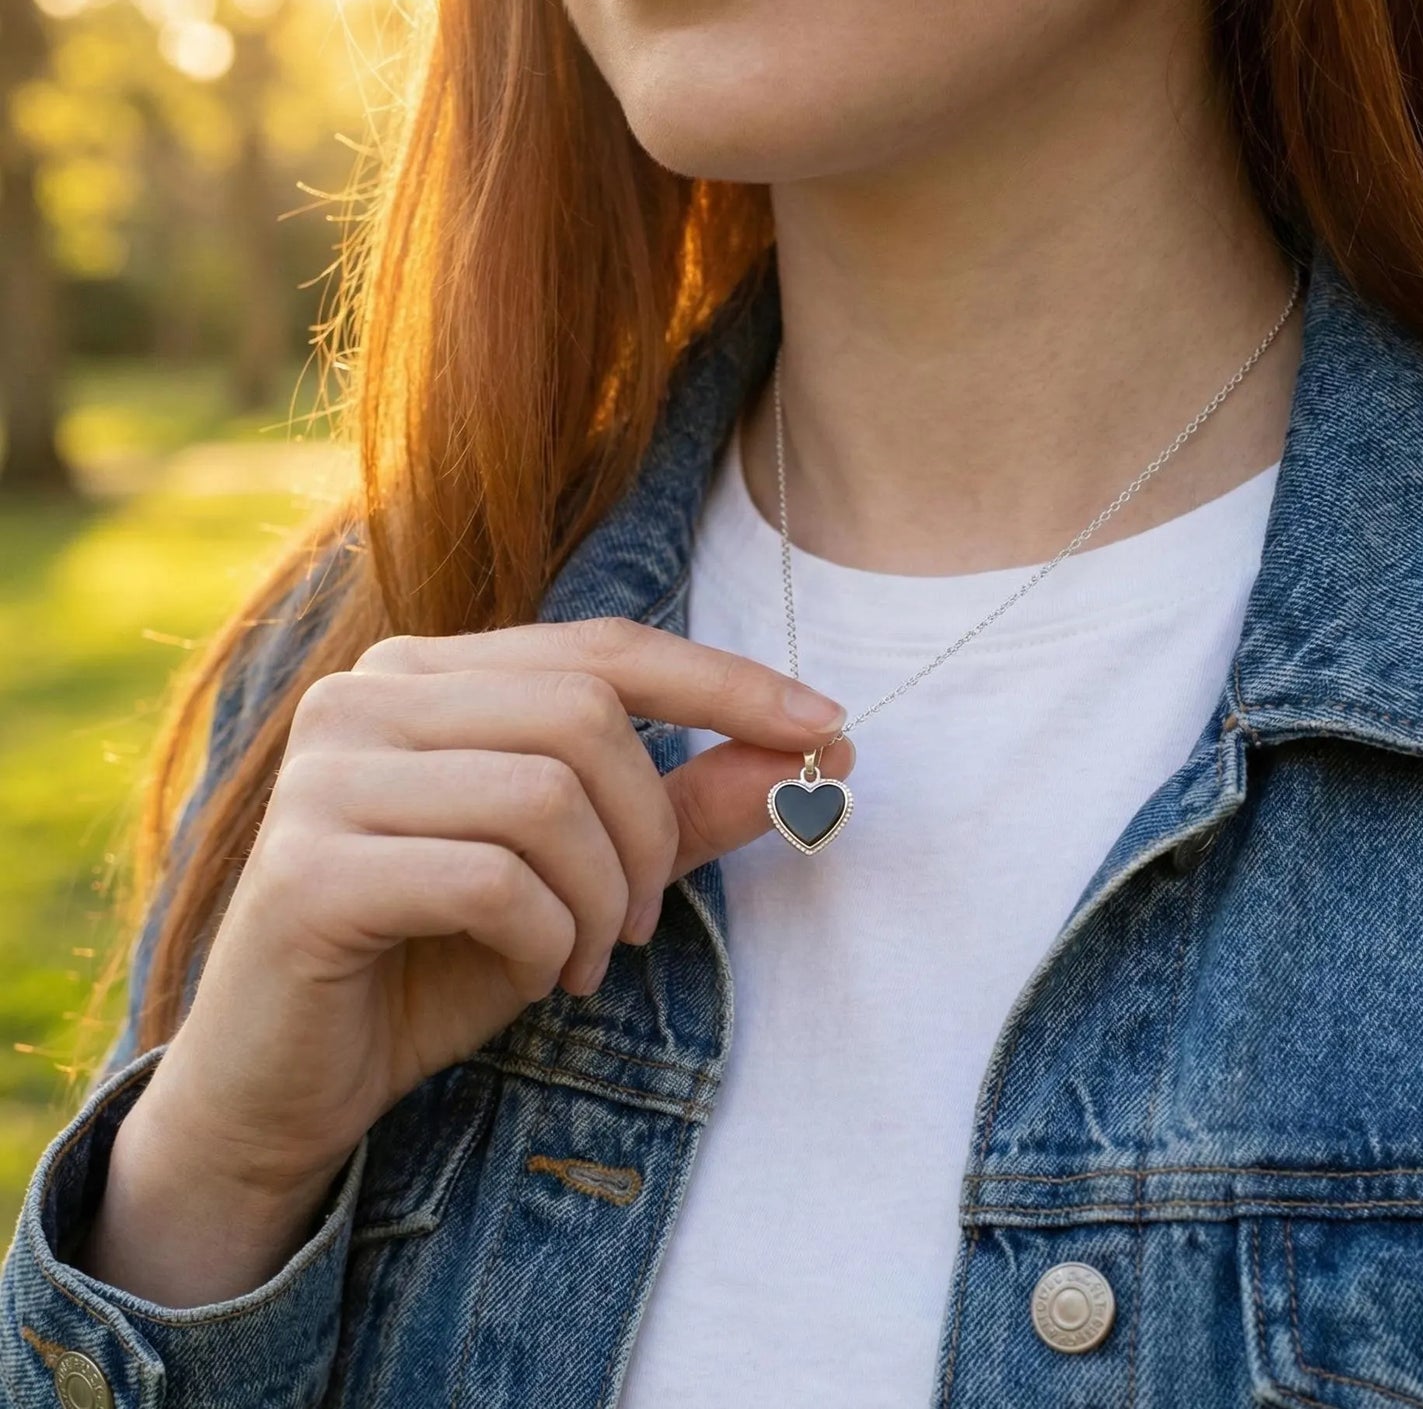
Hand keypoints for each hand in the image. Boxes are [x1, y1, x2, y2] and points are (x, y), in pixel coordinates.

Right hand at [133, 616, 852, 1198]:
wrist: (289, 1078)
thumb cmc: (437, 959)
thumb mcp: (581, 878)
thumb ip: (681, 810)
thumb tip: (812, 756)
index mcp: (428, 673)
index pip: (604, 648)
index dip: (726, 683)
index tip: (829, 727)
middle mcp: (366, 696)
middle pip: (584, 715)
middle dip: (651, 828)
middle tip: (642, 923)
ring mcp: (325, 773)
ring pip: (544, 794)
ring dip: (602, 897)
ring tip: (584, 957)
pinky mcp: (306, 867)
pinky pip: (489, 879)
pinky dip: (545, 940)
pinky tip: (532, 975)